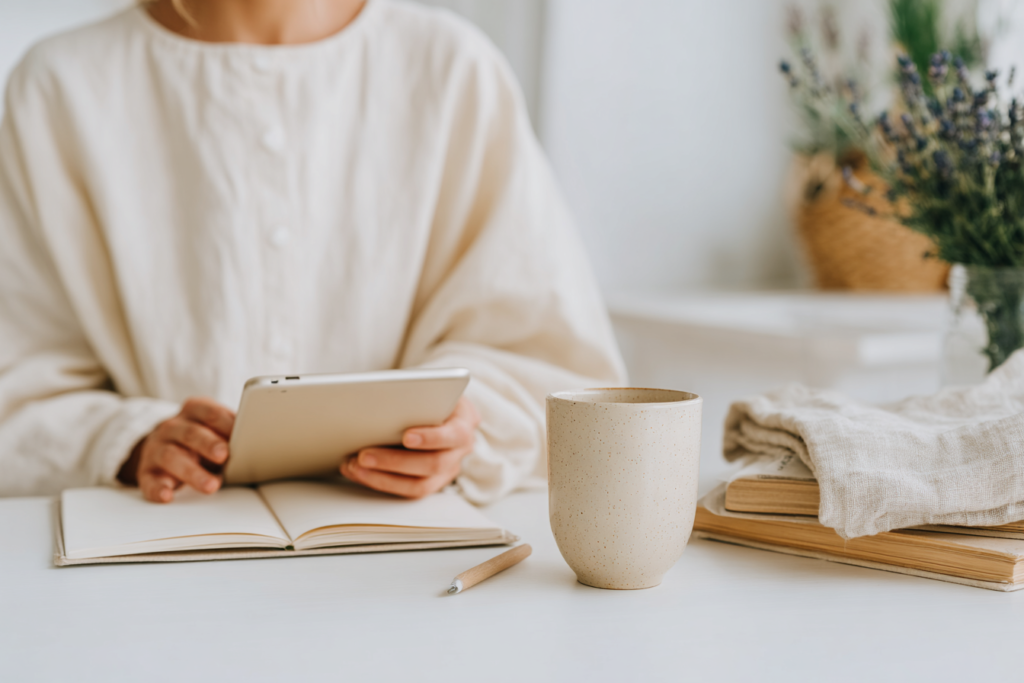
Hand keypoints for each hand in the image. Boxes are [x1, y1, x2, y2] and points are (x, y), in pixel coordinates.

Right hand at [118, 397, 235, 502]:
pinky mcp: (146, 471)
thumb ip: (233, 430)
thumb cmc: (200, 436)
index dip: (225, 424)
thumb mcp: (216, 426)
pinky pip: (148, 480)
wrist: (162, 444)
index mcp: (193, 410)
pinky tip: (168, 496)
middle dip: (208, 444)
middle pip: (190, 433)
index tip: (240, 435)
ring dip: (192, 472)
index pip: (210, 413)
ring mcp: (156, 448)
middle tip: (224, 455)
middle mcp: (172, 426)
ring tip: (210, 486)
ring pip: (171, 457)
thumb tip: (259, 439)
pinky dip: (157, 489)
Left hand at [341, 396, 479, 498]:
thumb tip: (381, 396)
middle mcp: (460, 450)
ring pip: (419, 485)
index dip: (431, 438)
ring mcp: (447, 470)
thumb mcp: (433, 386)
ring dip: (382, 478)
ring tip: (355, 467)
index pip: (454, 435)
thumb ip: (417, 393)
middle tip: (364, 455)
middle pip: (433, 464)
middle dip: (395, 461)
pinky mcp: (431, 482)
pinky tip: (357, 472)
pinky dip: (379, 482)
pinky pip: (406, 490)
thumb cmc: (434, 395)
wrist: (443, 408)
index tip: (406, 436)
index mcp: (464, 423)